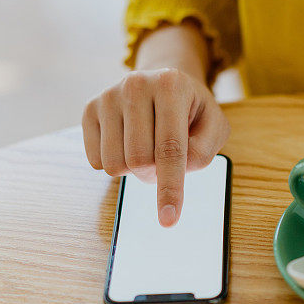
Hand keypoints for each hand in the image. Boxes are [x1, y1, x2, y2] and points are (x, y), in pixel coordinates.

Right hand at [82, 68, 229, 225]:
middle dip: (155, 173)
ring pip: (114, 164)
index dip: (170, 188)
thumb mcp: (214, 126)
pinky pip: (96, 160)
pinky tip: (128, 140)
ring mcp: (109, 95)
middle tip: (165, 156)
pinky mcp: (89, 109)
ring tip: (148, 144)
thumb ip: (203, 150)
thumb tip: (170, 170)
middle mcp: (136, 84)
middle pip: (139, 160)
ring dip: (134, 169)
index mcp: (172, 85)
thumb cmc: (192, 111)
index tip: (168, 220)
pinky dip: (115, 162)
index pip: (170, 149)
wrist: (163, 83)